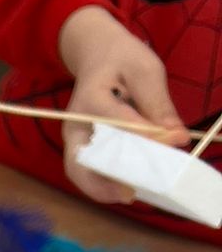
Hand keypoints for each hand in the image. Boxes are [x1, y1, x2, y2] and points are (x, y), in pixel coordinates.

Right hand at [58, 5, 189, 202]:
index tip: (177, 140)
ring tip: (131, 194)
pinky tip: (128, 188)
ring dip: (105, 188)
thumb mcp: (145, 70)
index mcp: (91, 98)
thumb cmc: (121, 60)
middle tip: (131, 192)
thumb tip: (176, 136)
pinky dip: (106, 185)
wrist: (98, 57)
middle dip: (107, 179)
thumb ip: (158, 102)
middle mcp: (75, 124)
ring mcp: (74, 141)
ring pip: (82, 173)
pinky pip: (88, 174)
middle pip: (83, 161)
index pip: (119, 123)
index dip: (148, 136)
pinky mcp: (81, 151)